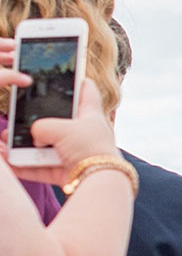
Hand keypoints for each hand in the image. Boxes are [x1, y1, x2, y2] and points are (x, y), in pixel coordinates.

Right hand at [5, 77, 124, 183]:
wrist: (99, 182)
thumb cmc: (88, 148)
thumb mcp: (62, 128)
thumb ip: (42, 126)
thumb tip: (34, 136)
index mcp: (90, 114)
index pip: (86, 90)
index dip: (76, 79)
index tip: (63, 73)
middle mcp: (83, 133)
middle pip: (56, 122)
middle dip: (33, 122)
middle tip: (15, 117)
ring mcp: (74, 153)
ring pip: (44, 147)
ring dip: (21, 146)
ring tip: (3, 142)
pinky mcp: (65, 172)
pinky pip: (40, 167)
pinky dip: (23, 166)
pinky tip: (6, 161)